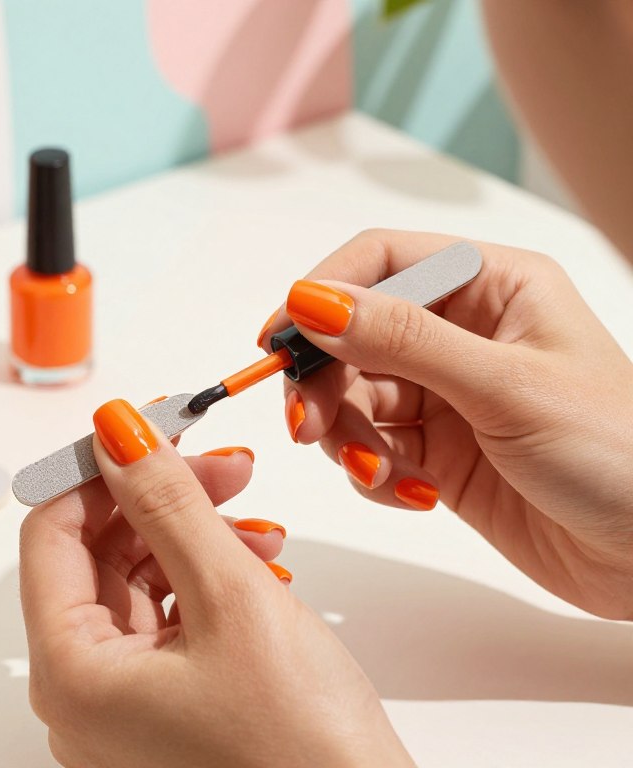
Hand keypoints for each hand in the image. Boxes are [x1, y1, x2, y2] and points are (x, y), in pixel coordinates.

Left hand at [20, 399, 411, 767]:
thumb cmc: (302, 752)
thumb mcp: (232, 599)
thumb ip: (168, 504)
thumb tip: (117, 430)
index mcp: (71, 674)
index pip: (51, 534)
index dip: (97, 470)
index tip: (147, 427)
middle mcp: (84, 694)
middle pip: (98, 554)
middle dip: (161, 499)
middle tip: (222, 464)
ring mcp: (126, 705)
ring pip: (139, 580)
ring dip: (195, 536)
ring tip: (262, 526)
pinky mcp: (168, 707)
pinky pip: (170, 617)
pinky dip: (210, 579)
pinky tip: (261, 563)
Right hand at [258, 229, 632, 619]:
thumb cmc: (617, 455)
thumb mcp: (506, 388)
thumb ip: (404, 341)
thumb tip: (311, 301)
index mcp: (493, 287)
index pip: (382, 261)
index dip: (322, 294)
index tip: (279, 341)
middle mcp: (464, 333)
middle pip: (353, 334)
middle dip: (326, 382)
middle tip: (308, 427)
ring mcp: (447, 394)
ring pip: (354, 396)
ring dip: (348, 437)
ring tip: (380, 474)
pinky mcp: (437, 452)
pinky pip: (372, 447)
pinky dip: (373, 473)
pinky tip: (412, 495)